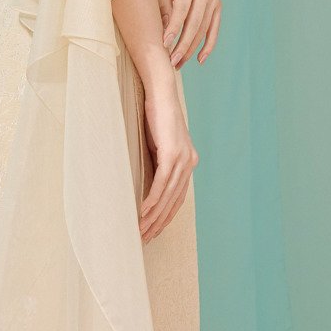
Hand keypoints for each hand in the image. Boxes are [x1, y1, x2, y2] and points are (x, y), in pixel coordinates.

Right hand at [138, 71, 197, 243]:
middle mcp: (189, 163)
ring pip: (168, 196)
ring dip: (153, 216)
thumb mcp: (158, 144)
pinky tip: (143, 212)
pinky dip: (153, 199)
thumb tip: (147, 182)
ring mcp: (183, 159)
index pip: (177, 198)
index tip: (153, 231)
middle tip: (144, 238)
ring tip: (140, 230)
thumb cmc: (155, 116)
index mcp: (188, 162)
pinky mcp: (172, 153)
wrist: (160, 92)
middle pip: (174, 202)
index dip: (165, 217)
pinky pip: (162, 183)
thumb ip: (157, 163)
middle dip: (159, 223)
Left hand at [156, 0, 221, 67]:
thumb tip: (166, 34)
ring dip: (192, 49)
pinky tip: (200, 59)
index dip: (174, 27)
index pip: (181, 8)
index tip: (164, 44)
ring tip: (178, 64)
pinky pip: (214, 29)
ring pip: (204, 29)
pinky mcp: (218, 5)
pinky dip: (208, 45)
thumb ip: (162, 6)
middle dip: (183, 44)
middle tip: (171, 62)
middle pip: (195, 22)